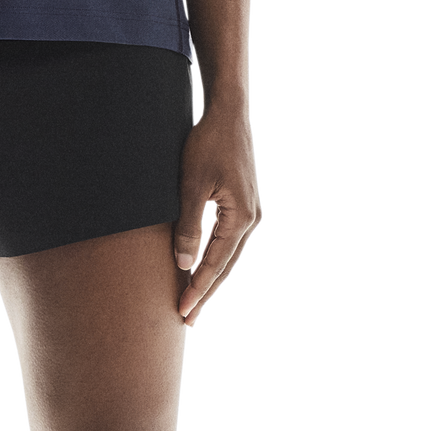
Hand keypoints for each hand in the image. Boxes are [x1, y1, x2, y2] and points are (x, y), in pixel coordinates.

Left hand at [173, 104, 262, 329]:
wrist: (228, 112)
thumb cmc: (207, 144)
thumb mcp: (191, 185)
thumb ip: (188, 226)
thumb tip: (184, 265)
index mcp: (241, 219)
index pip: (215, 264)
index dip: (197, 289)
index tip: (181, 312)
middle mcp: (252, 219)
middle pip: (226, 266)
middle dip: (206, 292)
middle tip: (187, 319)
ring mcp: (251, 211)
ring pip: (230, 254)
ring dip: (212, 276)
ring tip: (194, 299)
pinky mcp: (245, 202)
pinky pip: (230, 239)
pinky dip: (217, 256)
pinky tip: (205, 265)